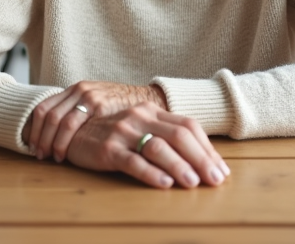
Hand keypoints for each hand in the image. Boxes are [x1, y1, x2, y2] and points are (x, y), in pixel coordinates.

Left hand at [23, 81, 166, 161]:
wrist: (145, 100)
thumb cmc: (118, 109)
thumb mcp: (94, 105)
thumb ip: (78, 113)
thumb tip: (55, 133)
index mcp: (73, 89)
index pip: (43, 107)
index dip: (35, 128)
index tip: (32, 146)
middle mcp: (77, 90)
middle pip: (47, 114)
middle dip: (39, 137)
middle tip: (38, 155)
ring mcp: (87, 95)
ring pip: (58, 120)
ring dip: (50, 142)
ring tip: (51, 157)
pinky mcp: (98, 104)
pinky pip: (73, 123)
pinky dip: (64, 140)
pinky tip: (65, 154)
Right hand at [66, 103, 229, 188]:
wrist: (73, 131)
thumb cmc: (113, 134)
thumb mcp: (140, 129)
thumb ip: (165, 137)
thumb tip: (201, 161)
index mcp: (152, 111)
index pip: (188, 126)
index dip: (208, 148)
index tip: (221, 170)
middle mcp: (140, 117)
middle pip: (179, 135)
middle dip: (201, 159)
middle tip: (215, 180)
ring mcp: (123, 132)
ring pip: (158, 147)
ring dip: (179, 166)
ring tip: (194, 183)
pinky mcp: (107, 149)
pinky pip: (132, 161)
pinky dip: (151, 173)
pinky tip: (164, 183)